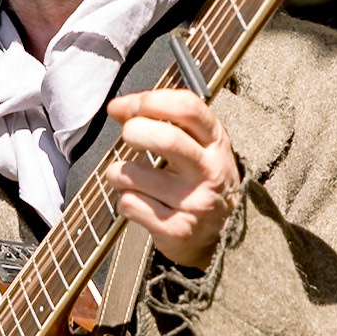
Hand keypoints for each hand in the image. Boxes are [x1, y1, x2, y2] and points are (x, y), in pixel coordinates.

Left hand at [105, 88, 240, 268]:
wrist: (219, 235)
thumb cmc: (198, 179)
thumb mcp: (195, 146)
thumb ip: (162, 122)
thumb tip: (117, 108)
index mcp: (216, 142)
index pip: (188, 108)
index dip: (151, 100)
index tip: (127, 106)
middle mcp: (210, 170)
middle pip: (166, 139)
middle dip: (133, 131)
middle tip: (127, 135)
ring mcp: (195, 202)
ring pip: (134, 175)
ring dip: (117, 172)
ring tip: (125, 176)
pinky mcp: (177, 229)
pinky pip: (131, 204)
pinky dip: (124, 201)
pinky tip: (138, 202)